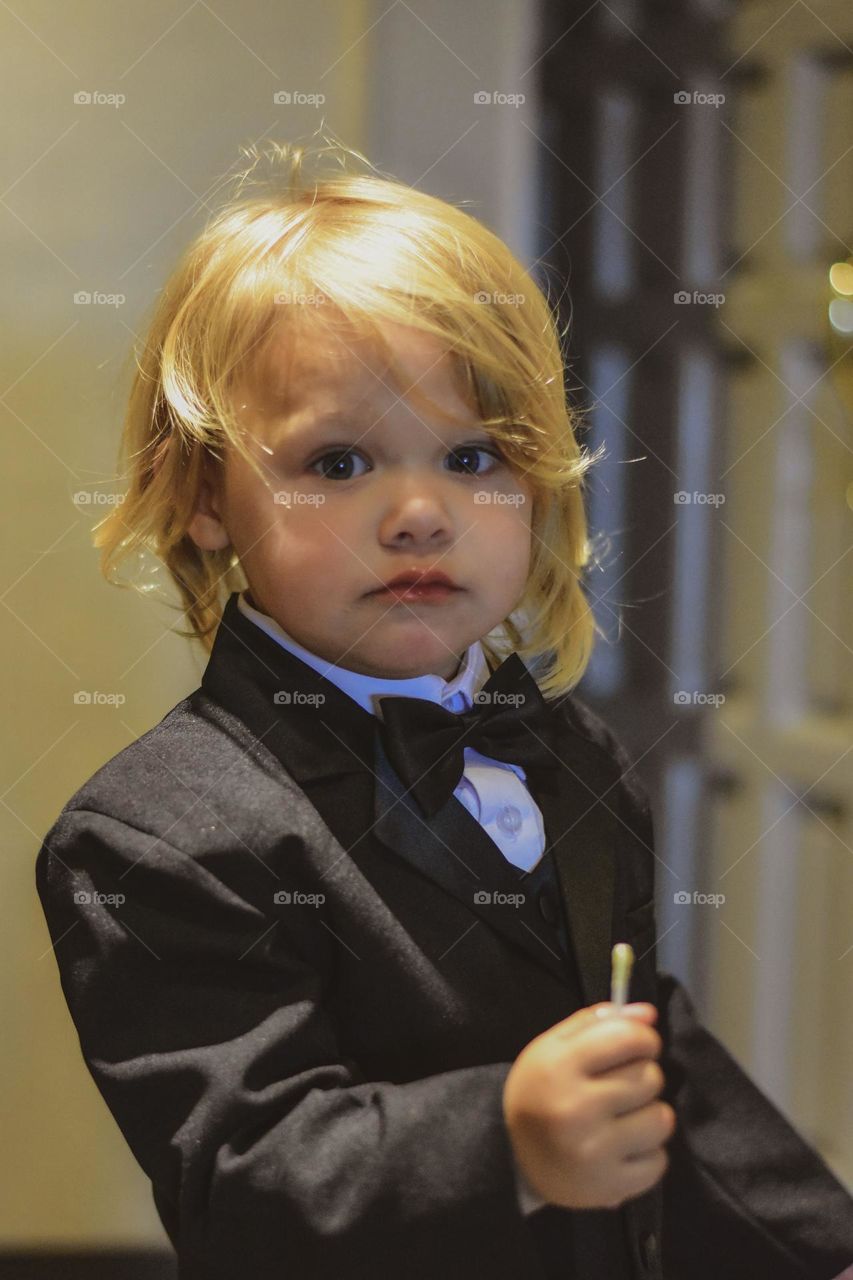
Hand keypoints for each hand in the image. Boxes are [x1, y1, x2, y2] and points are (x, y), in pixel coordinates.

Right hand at [502, 1001, 674, 1210]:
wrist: (510, 1157)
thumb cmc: (540, 1090)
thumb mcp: (554, 1047)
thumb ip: (598, 1023)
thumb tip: (648, 1015)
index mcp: (559, 1066)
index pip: (629, 1038)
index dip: (642, 1039)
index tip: (635, 1048)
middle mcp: (576, 1108)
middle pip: (650, 1078)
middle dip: (642, 1077)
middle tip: (621, 1087)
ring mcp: (594, 1152)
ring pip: (661, 1120)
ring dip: (649, 1116)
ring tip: (625, 1118)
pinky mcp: (609, 1187)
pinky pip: (659, 1162)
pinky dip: (647, 1153)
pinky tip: (623, 1147)